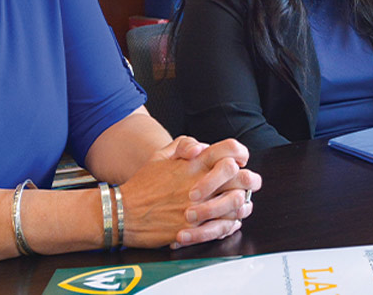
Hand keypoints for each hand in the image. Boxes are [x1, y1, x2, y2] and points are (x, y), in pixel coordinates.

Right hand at [117, 137, 261, 249]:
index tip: (240, 160)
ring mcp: (198, 207)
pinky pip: (222, 227)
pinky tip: (230, 222)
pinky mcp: (194, 228)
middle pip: (240, 177)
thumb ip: (183, 145)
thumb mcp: (159, 156)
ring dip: (243, 204)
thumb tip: (202, 146)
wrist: (122, 214)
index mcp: (193, 164)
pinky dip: (230, 224)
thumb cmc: (142, 185)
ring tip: (242, 204)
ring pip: (236, 203)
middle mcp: (199, 183)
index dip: (240, 154)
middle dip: (250, 180)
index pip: (228, 150)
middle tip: (250, 183)